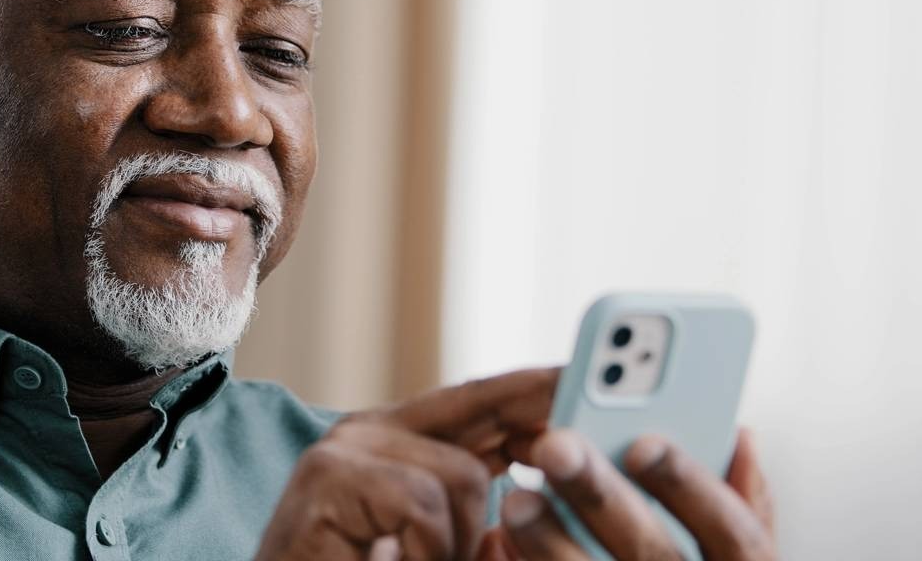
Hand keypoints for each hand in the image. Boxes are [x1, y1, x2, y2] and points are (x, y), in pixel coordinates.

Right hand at [253, 368, 559, 560]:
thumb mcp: (438, 548)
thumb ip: (477, 520)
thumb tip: (538, 481)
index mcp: (394, 444)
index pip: (478, 403)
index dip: (535, 390)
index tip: (590, 378)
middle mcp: (368, 432)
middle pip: (480, 413)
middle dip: (540, 423)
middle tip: (588, 417)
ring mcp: (345, 449)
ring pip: (464, 475)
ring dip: (462, 545)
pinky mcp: (331, 477)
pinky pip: (425, 503)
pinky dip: (430, 553)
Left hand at [498, 428, 775, 559]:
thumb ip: (743, 507)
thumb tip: (739, 437)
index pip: (738, 538)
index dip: (694, 488)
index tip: (642, 441)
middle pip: (654, 557)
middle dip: (602, 498)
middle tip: (555, 446)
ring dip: (552, 544)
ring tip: (517, 499)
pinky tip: (500, 546)